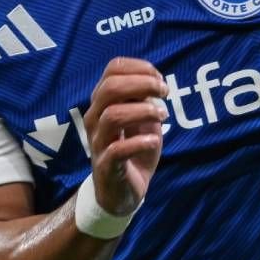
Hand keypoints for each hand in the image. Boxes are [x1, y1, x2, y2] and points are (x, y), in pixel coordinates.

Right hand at [81, 57, 169, 215]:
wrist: (121, 192)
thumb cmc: (132, 149)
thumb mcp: (141, 120)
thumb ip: (145, 99)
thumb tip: (156, 81)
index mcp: (103, 102)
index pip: (112, 70)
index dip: (139, 67)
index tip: (160, 78)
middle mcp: (95, 118)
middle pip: (110, 88)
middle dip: (142, 84)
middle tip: (165, 92)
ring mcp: (98, 142)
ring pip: (112, 116)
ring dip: (143, 111)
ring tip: (163, 115)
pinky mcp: (105, 166)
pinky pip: (117, 150)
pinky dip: (139, 143)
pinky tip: (153, 141)